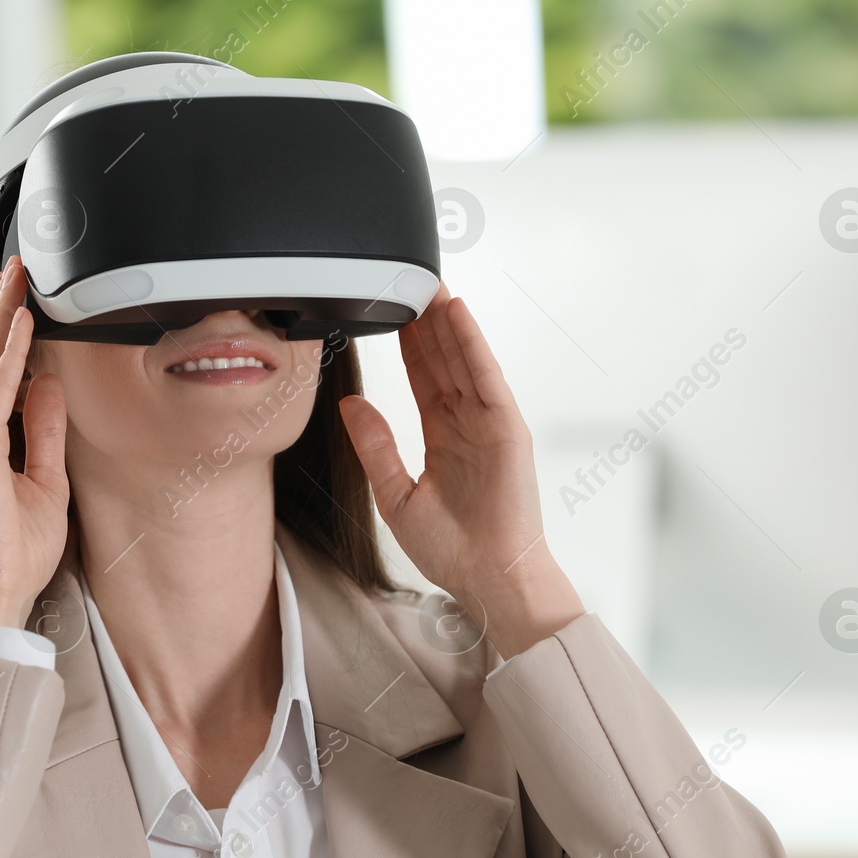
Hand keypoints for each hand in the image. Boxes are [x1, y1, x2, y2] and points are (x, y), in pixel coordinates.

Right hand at [0, 254, 69, 643]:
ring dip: (3, 318)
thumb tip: (49, 386)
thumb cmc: (12, 554)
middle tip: (16, 270)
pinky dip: (11, 354)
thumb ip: (43, 432)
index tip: (20, 300)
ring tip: (18, 280)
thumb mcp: (45, 483)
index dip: (5, 333)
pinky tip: (23, 324)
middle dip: (0, 310)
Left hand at [337, 280, 584, 659]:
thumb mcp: (395, 494)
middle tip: (410, 278)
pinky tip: (458, 315)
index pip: (423, 377)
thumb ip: (375, 446)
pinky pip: (486, 377)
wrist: (488, 579)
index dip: (410, 342)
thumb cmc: (452, 549)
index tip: (393, 309)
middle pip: (444, 359)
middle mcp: (468, 424)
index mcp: (444, 437)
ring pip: (463, 359)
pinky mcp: (507, 429)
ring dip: (448, 320)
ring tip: (429, 281)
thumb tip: (349, 406)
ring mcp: (489, 424)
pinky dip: (472, 344)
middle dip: (428, 320)